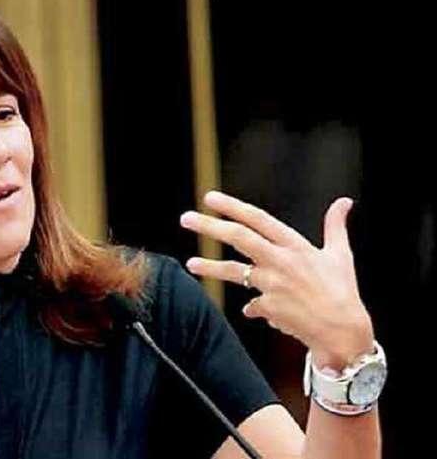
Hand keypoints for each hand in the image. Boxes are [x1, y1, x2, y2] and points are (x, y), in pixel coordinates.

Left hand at [180, 190, 373, 370]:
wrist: (343, 332)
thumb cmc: (342, 291)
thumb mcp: (340, 255)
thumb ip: (335, 226)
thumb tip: (344, 202)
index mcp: (296, 245)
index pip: (258, 219)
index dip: (232, 207)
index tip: (209, 198)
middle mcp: (281, 261)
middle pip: (239, 238)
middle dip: (210, 226)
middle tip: (185, 218)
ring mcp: (273, 284)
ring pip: (233, 272)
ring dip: (210, 267)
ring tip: (190, 264)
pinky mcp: (269, 307)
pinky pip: (253, 306)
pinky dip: (254, 308)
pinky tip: (255, 312)